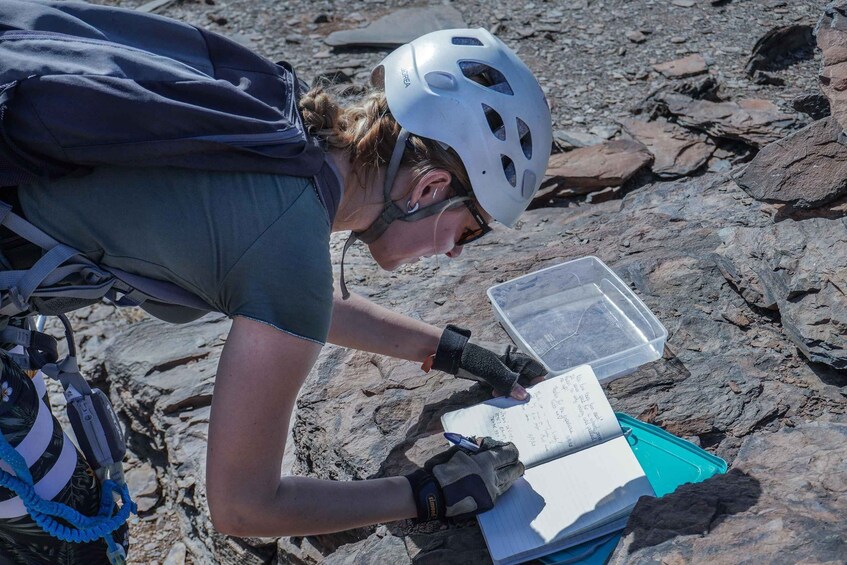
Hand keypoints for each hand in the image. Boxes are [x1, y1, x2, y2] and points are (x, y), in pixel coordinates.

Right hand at [405, 437, 523, 520]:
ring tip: (513, 471)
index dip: (511, 450)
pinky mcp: (487, 503)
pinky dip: (501, 486)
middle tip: (516, 461)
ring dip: (511, 476)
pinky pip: (499, 493)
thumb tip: (484, 444)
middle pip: (513, 470)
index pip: (508, 454)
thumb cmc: (443, 469)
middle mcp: (491, 478)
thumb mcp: (457, 452)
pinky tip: (500, 483)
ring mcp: (490, 492)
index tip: (511, 448)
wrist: (434, 494)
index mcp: (485, 462)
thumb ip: (473, 448)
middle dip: (516, 464)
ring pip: (508, 483)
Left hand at [431, 325, 546, 399]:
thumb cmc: (474, 357)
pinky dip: (502, 391)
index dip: (539, 381)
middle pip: (525, 377)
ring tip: (510, 402)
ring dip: (512, 392)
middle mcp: (511, 361)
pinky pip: (502, 385)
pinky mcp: (492, 374)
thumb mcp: (493, 370)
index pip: (535, 368)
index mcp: (515, 356)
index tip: (539, 396)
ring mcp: (501, 368)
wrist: (452, 354)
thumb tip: (525, 396)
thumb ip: (509, 382)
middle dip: (526, 390)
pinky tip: (497, 396)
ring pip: (513, 383)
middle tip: (526, 404)